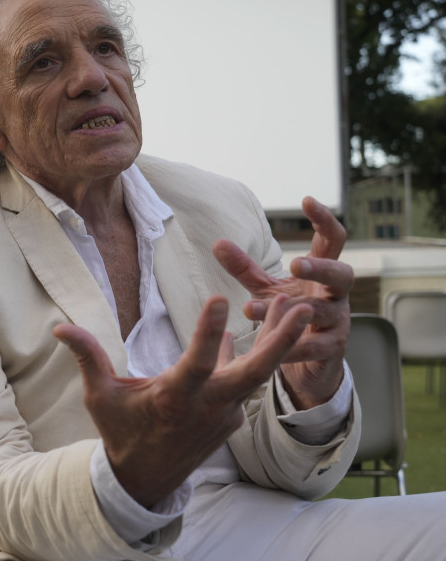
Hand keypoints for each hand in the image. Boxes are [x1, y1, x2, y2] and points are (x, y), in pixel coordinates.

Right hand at [54, 294, 311, 508]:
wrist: (145, 479)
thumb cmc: (120, 431)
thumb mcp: (100, 395)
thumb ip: (87, 356)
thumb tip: (59, 326)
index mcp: (173, 399)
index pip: (196, 362)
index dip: (208, 332)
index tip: (219, 298)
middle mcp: (206, 407)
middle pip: (254, 373)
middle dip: (281, 340)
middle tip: (303, 307)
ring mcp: (224, 414)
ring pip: (258, 375)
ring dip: (279, 341)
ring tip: (296, 305)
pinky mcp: (231, 418)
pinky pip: (246, 383)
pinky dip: (257, 356)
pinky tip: (268, 328)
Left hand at [212, 196, 353, 408]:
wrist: (310, 359)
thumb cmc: (290, 313)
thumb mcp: (266, 289)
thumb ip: (245, 268)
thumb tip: (217, 242)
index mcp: (322, 274)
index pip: (332, 241)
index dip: (323, 220)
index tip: (307, 200)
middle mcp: (335, 295)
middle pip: (343, 274)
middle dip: (321, 268)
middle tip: (296, 264)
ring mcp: (338, 322)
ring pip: (325, 311)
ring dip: (294, 309)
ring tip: (255, 309)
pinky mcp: (332, 349)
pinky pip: (316, 346)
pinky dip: (294, 347)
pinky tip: (273, 350)